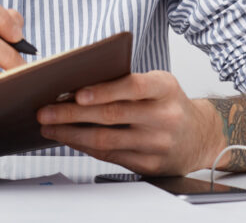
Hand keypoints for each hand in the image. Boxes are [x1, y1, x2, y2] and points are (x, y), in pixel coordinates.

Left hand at [36, 71, 223, 174]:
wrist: (199, 135)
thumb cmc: (168, 103)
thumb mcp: (157, 83)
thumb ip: (126, 81)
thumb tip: (75, 85)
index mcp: (165, 88)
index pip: (132, 87)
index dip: (104, 91)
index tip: (76, 93)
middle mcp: (164, 117)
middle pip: (112, 116)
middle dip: (72, 113)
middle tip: (45, 110)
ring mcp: (158, 144)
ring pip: (106, 140)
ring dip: (71, 133)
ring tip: (49, 126)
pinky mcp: (150, 164)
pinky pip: (110, 155)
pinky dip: (85, 146)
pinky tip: (68, 139)